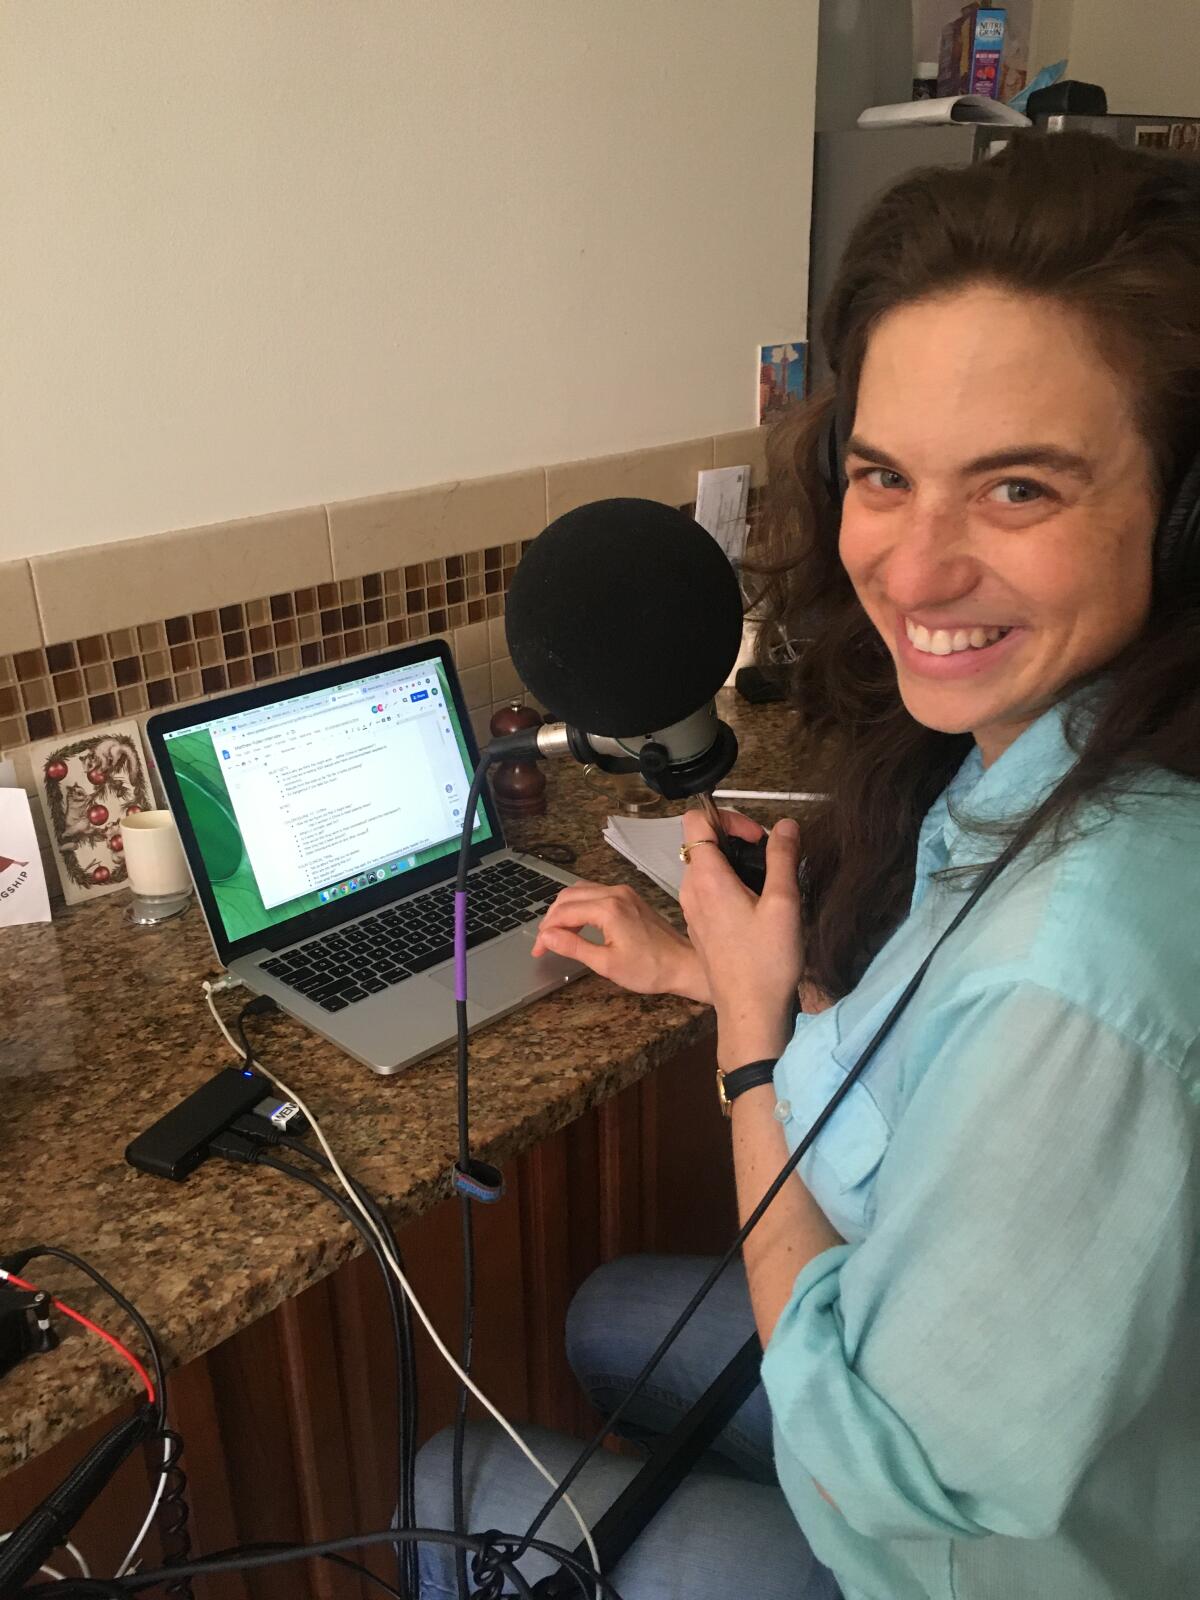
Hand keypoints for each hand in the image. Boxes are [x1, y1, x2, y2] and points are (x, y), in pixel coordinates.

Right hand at [531, 880, 708, 1000]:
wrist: (682, 965)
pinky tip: (576, 923)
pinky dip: (580, 905)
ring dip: (564, 909)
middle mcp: (615, 893)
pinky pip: (595, 893)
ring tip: (556, 934)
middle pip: (568, 896)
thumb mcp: (606, 963)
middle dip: (551, 918)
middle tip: (544, 942)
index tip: (538, 949)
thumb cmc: (649, 969)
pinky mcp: (629, 897)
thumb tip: (547, 937)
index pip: (564, 912)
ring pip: (580, 891)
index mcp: (608, 909)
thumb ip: (573, 946)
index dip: (546, 931)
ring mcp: (623, 892)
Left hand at [678, 807, 802, 1067]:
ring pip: (705, 867)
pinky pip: (707, 891)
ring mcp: (692, 909)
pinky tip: (756, 907)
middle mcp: (690, 889)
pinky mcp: (699, 927)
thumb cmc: (767, 960)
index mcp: (706, 877)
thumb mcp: (784, 903)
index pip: (696, 819)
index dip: (727, 816)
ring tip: (766, 882)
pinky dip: (728, 885)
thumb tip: (785, 824)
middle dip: (734, 839)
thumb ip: (782, 858)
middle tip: (769, 857)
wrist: (750, 1012)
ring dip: (733, 863)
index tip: (757, 837)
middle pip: (701, 842)